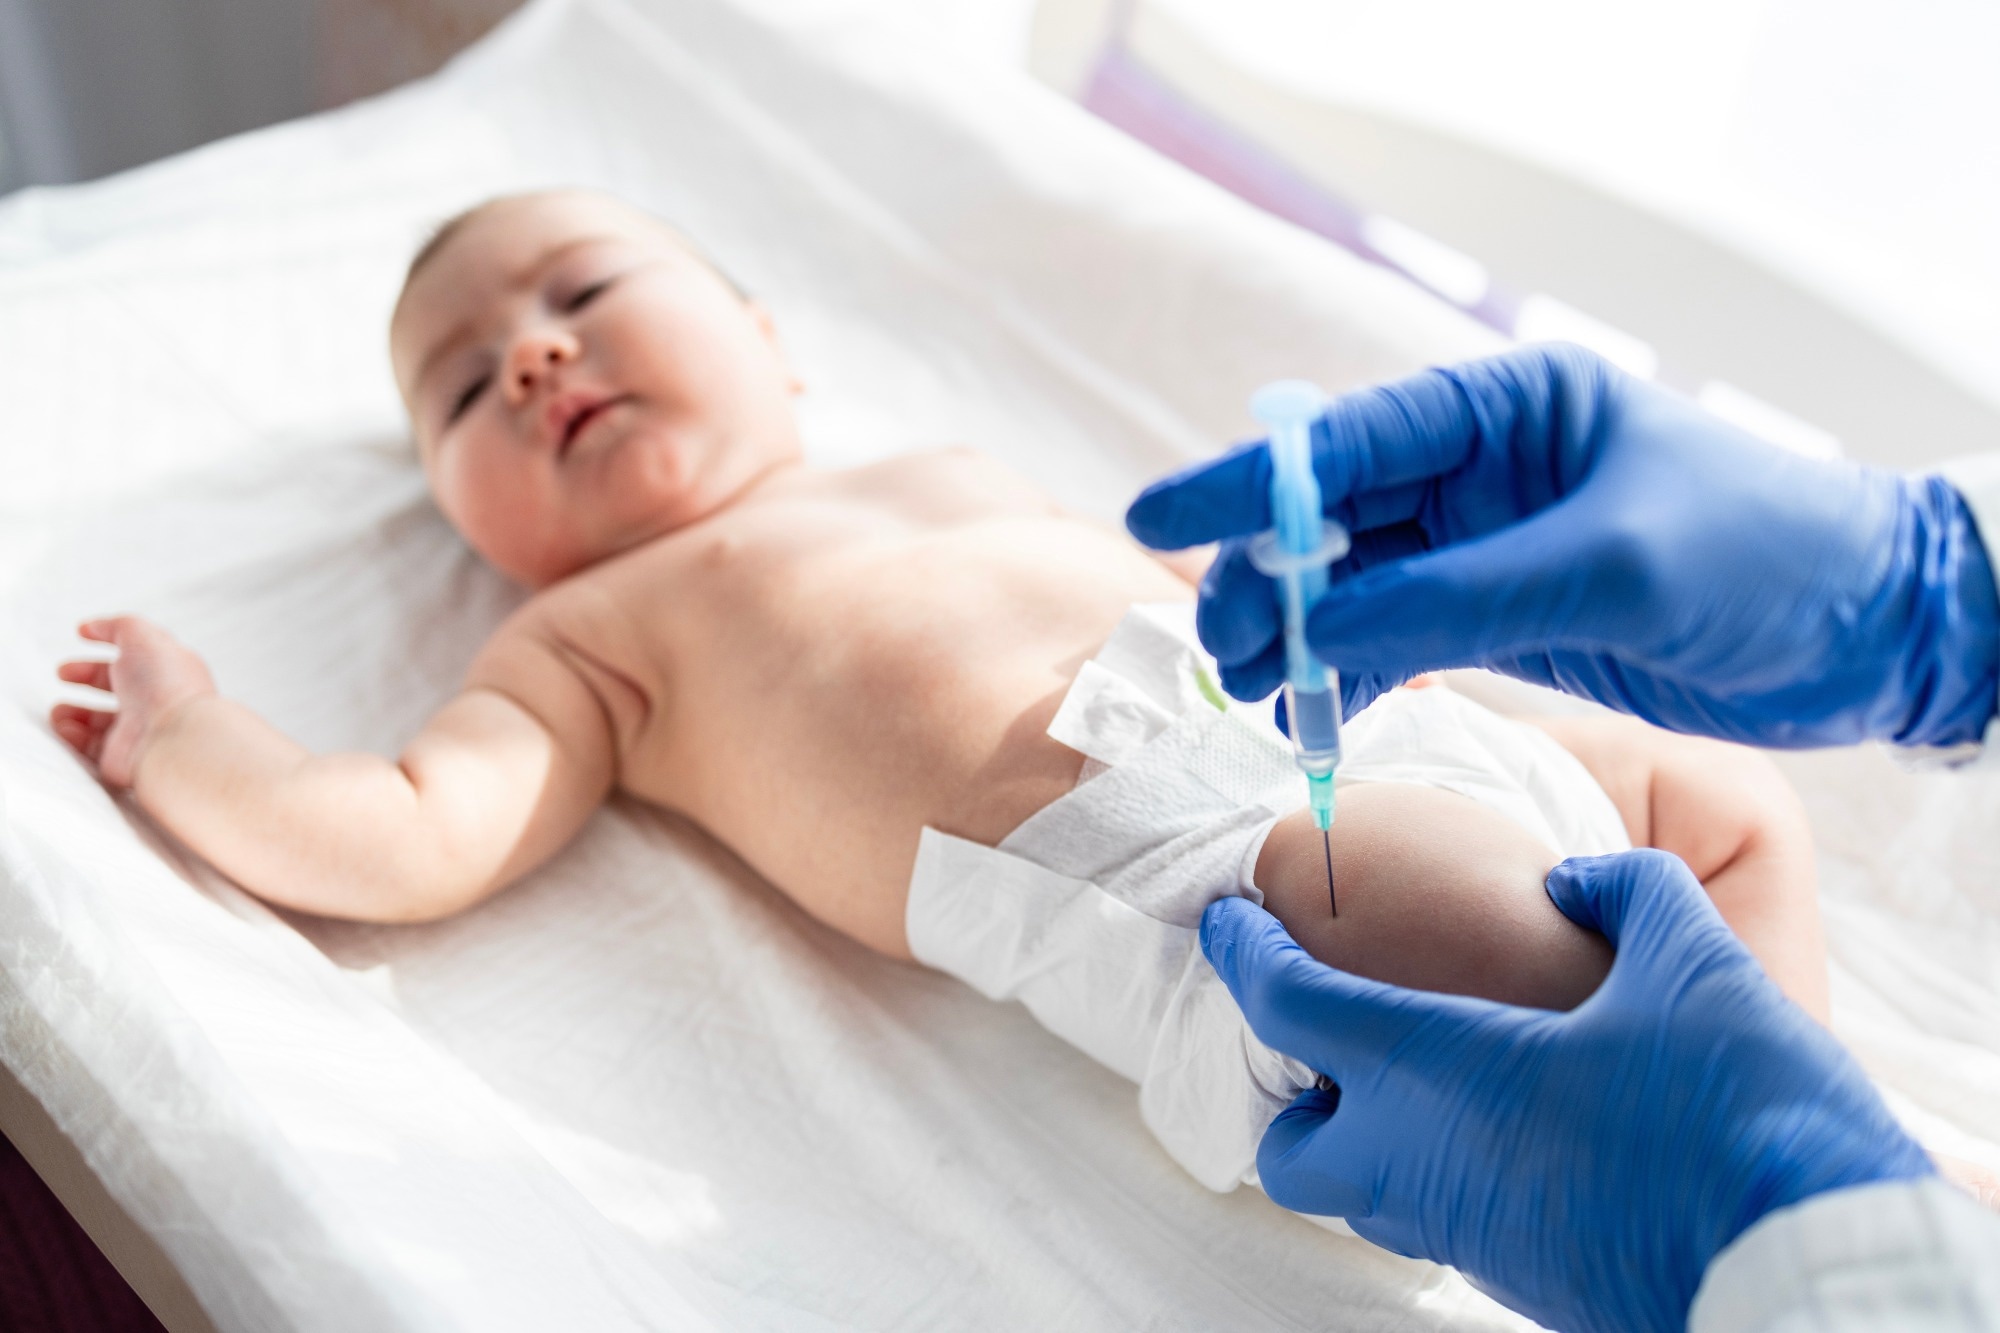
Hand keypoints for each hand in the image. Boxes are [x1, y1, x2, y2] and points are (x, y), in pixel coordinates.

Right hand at [50, 617, 217, 788]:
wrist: (172, 739)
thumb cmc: (163, 684)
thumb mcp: (142, 636)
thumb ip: (117, 626)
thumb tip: (92, 627)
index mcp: (164, 670)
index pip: (134, 654)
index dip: (107, 640)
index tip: (81, 634)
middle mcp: (154, 701)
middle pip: (115, 685)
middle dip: (86, 676)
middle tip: (63, 673)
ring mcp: (139, 731)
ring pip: (99, 719)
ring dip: (72, 711)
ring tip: (59, 709)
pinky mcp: (122, 758)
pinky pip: (91, 747)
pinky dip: (73, 735)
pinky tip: (65, 726)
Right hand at [1126, 344, 1999, 747]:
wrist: (1869, 630)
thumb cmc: (1762, 556)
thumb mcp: (1606, 567)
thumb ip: (1454, 596)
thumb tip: (1315, 627)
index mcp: (1507, 411)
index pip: (1348, 442)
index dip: (1248, 484)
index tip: (1161, 522)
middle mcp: (1485, 472)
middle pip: (1335, 519)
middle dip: (1266, 579)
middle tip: (1218, 648)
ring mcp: (1490, 548)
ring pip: (1357, 587)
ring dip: (1298, 637)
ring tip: (1252, 694)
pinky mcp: (1507, 617)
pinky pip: (1401, 639)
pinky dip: (1354, 674)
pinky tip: (1317, 711)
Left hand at [1202, 849, 1933, 1332]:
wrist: (1810, 1275)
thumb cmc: (1739, 1112)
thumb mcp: (1694, 961)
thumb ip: (1624, 892)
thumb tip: (1572, 880)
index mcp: (1434, 1071)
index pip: (1287, 1005)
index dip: (1246, 952)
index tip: (1227, 918)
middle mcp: (1424, 1164)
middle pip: (1293, 1146)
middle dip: (1293, 1091)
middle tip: (1344, 1031)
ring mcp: (1471, 1238)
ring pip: (1368, 1194)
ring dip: (1374, 1133)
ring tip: (1440, 1069)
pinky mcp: (1526, 1281)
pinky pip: (1444, 1223)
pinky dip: (1447, 1171)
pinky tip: (1523, 1126)